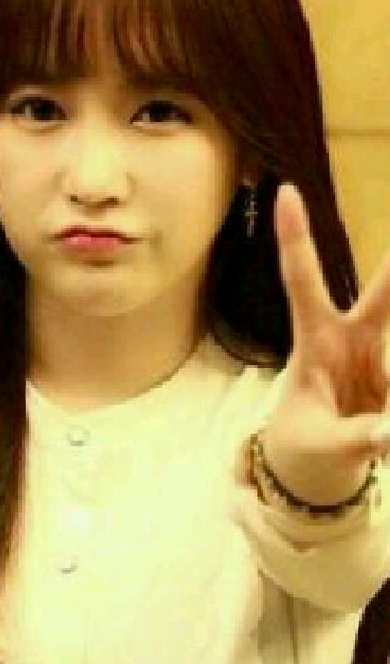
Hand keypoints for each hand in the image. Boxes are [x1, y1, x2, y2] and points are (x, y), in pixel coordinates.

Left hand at [259, 182, 389, 506]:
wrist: (314, 472)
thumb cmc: (304, 448)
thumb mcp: (322, 446)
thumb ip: (358, 440)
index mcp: (314, 342)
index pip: (302, 281)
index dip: (294, 238)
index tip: (285, 191)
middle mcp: (353, 342)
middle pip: (385, 295)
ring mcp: (381, 359)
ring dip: (387, 383)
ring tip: (370, 416)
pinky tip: (380, 425)